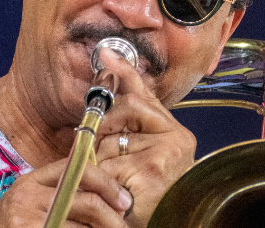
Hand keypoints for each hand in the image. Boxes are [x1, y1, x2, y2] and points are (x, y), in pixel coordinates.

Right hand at [0, 158, 132, 227]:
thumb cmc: (10, 226)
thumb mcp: (29, 202)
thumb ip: (60, 191)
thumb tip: (108, 197)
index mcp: (32, 180)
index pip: (80, 169)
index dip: (108, 184)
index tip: (124, 201)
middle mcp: (28, 197)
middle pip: (86, 201)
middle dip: (111, 217)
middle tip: (124, 226)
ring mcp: (27, 221)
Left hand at [95, 48, 196, 227]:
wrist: (168, 224)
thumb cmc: (149, 198)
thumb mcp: (134, 161)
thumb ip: (122, 139)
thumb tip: (89, 124)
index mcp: (173, 133)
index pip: (146, 94)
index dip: (125, 72)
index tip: (107, 54)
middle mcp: (175, 138)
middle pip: (124, 110)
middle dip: (101, 131)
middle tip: (94, 152)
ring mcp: (165, 152)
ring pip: (112, 137)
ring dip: (100, 161)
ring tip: (112, 184)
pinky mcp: (152, 169)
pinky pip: (108, 163)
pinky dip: (100, 179)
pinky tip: (115, 196)